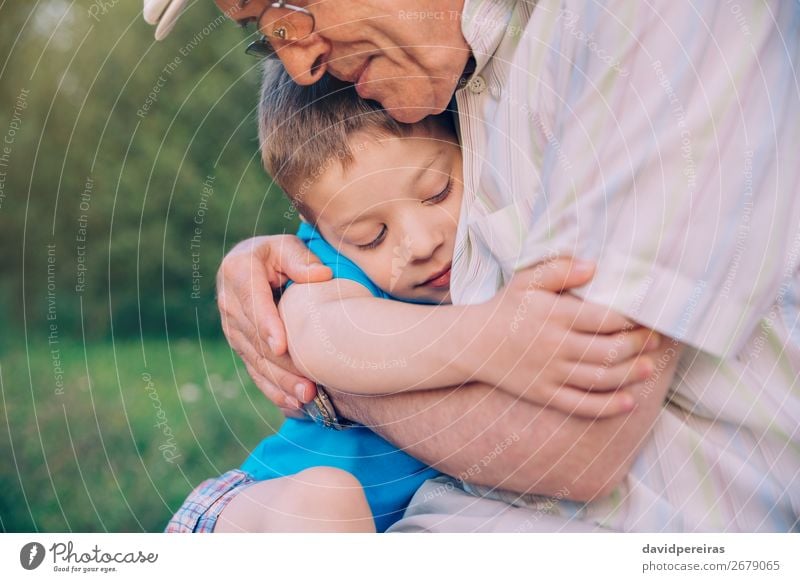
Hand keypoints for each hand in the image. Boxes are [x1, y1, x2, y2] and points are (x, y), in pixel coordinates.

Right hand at [217, 235, 331, 410]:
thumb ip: (301, 259)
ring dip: (280, 382)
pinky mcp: (240, 344)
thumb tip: (321, 275)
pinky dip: (273, 389)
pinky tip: (293, 403)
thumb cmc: (275, 253)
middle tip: (308, 384)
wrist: (250, 263)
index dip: (266, 325)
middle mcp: (229, 303)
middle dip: (281, 365)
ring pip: (256, 360)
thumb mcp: (285, 246)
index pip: (253, 302)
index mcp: (238, 273)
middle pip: (256, 339)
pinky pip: (254, 370)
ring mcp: (232, 327)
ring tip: (307, 397)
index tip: (281, 346)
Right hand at [473, 258, 659, 417]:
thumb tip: (594, 266)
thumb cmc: (505, 308)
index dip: (632, 319)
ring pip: (599, 378)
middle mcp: (554, 345)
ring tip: (649, 368)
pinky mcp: (544, 394)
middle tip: (656, 340)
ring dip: (630, 374)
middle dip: (638, 346)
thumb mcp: (526, 280)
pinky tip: (629, 403)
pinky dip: (608, 406)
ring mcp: (549, 373)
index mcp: (554, 315)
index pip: (604, 318)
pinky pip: (581, 405)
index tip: (649, 316)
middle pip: (608, 350)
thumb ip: (559, 270)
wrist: (473, 343)